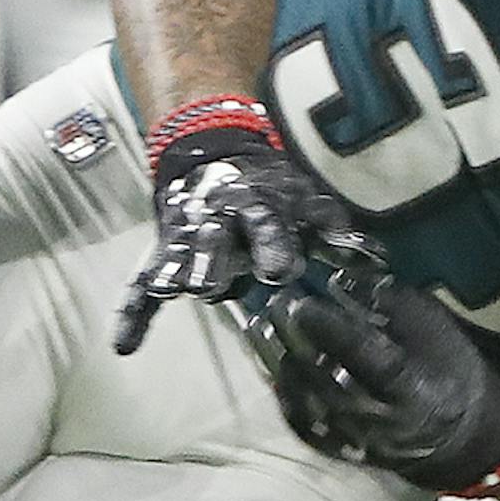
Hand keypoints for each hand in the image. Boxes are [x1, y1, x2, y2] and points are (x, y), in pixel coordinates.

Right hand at [115, 112, 350, 354]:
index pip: (267, 223)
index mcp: (257, 206)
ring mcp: (186, 233)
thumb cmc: (269, 191)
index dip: (273, 245)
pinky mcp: (163, 250)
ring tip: (168, 293)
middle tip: (210, 285)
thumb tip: (376, 259)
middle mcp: (217, 217)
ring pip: (177, 254)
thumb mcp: (304, 201)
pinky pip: (141, 282)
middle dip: (212, 259)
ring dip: (173, 272)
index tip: (280, 271)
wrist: (212, 154)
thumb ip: (332, 230)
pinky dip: (132, 312)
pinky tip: (122, 346)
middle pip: (214, 237)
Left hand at [243, 265, 499, 492]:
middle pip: (328, 385)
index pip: (369, 361)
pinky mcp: (342, 451)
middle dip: (296, 343)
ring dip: (280, 364)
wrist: (460, 438)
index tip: (304, 302)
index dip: (334, 332)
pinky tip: (271, 363)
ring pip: (308, 406)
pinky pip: (303, 425)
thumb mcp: (438, 331)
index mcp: (414, 392)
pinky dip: (283, 393)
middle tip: (276, 304)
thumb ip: (395, 306)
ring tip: (264, 325)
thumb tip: (347, 278)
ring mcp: (358, 442)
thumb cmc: (452, 373)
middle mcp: (382, 424)